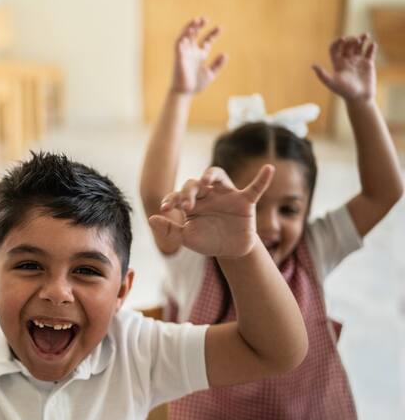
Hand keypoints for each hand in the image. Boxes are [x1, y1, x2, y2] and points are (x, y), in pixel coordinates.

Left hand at [148, 165, 273, 257]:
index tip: (164, 208)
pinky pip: (254, 188)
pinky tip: (268, 169)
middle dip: (188, 191)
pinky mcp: (244, 201)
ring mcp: (226, 195)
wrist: (230, 251)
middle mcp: (207, 194)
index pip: (179, 193)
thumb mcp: (186, 238)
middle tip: (187, 205)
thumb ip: (169, 229)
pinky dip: (262, 179)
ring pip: (218, 176)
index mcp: (192, 202)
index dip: (171, 198)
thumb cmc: (206, 241)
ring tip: (205, 180)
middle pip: (195, 183)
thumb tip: (150, 218)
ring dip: (210, 175)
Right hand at [171, 17, 226, 94]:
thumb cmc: (196, 85)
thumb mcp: (211, 74)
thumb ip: (218, 64)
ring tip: (197, 20)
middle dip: (200, 26)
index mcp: (200, 55)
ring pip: (186, 36)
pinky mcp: (178, 56)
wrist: (185, 93)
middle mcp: (192, 52)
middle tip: (206, 19)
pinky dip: (183, 35)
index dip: (213, 33)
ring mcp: (185, 53)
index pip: (206, 40)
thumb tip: (225, 54)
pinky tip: (190, 30)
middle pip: (195, 34)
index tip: (220, 28)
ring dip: (190, 27)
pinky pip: (179, 42)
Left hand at [312, 34, 376, 102]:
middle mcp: (347, 61)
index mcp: (337, 63)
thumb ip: (322, 74)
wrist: (359, 98)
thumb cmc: (344, 91)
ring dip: (361, 39)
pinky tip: (372, 45)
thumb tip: (313, 65)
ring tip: (365, 35)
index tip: (342, 39)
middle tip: (355, 39)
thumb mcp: (332, 82)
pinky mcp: (368, 64)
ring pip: (359, 46)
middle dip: (351, 40)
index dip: (337, 42)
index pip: (335, 49)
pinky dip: (371, 47)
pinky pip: (369, 52)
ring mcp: (358, 62)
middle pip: (347, 45)